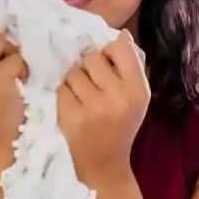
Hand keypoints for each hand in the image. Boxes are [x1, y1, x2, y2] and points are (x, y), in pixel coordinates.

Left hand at [58, 30, 149, 189]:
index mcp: (138, 89)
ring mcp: (92, 107)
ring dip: (75, 81)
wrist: (104, 164)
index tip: (109, 64)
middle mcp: (117, 95)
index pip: (120, 46)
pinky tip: (73, 107)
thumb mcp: (137, 97)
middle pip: (92, 57)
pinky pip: (61, 89)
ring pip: (73, 72)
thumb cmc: (122, 125)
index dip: (110, 51)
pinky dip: (64, 95)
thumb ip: (131, 67)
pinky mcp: (70, 116)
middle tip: (94, 84)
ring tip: (83, 96)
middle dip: (90, 67)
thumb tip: (122, 35)